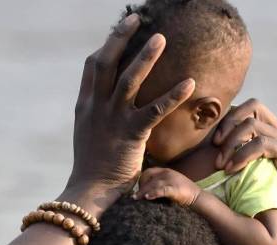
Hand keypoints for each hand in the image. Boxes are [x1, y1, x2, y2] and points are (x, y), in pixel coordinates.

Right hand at [63, 14, 196, 211]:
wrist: (89, 194)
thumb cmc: (93, 171)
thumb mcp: (89, 137)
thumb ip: (99, 119)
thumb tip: (110, 109)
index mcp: (85, 107)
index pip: (92, 67)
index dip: (107, 47)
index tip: (120, 34)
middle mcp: (96, 108)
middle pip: (106, 63)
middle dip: (120, 38)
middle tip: (136, 19)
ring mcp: (112, 120)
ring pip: (129, 79)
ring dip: (146, 57)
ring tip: (162, 38)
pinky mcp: (130, 135)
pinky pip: (155, 110)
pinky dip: (173, 95)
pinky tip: (190, 83)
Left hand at [136, 167, 201, 207]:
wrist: (197, 197)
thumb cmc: (183, 193)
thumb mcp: (170, 183)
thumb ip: (159, 183)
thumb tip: (145, 190)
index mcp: (166, 171)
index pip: (148, 172)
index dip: (141, 180)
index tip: (139, 190)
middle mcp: (168, 173)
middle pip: (149, 177)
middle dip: (141, 187)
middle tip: (135, 197)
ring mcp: (172, 180)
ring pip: (153, 184)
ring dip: (143, 191)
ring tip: (137, 198)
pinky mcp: (175, 189)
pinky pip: (162, 190)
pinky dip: (154, 193)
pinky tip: (147, 197)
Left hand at [210, 99, 276, 239]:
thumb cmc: (272, 204)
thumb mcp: (249, 177)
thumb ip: (236, 162)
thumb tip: (205, 161)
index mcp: (272, 134)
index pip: (249, 108)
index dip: (228, 118)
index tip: (212, 141)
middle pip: (252, 106)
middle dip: (228, 123)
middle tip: (214, 147)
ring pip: (252, 124)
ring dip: (231, 142)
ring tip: (220, 164)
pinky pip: (262, 143)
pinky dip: (242, 155)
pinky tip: (231, 170)